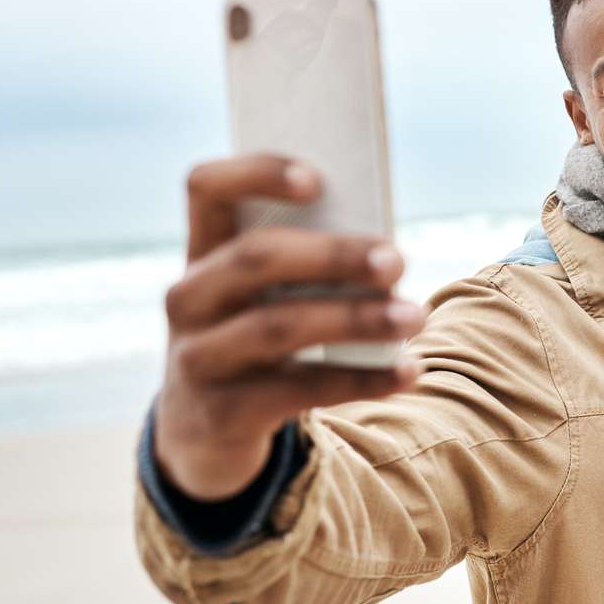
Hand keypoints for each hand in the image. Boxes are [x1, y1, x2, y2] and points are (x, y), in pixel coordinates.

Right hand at [153, 154, 426, 500]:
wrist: (205, 429)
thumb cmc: (257, 334)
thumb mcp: (261, 295)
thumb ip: (304, 263)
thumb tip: (385, 254)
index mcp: (203, 252)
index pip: (207, 188)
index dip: (256, 174)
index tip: (317, 180)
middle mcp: (189, 298)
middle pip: (255, 258)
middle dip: (333, 256)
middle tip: (396, 260)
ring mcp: (198, 357)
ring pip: (278, 326)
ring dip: (356, 319)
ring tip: (414, 316)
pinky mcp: (224, 411)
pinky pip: (300, 390)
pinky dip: (362, 379)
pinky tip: (408, 371)